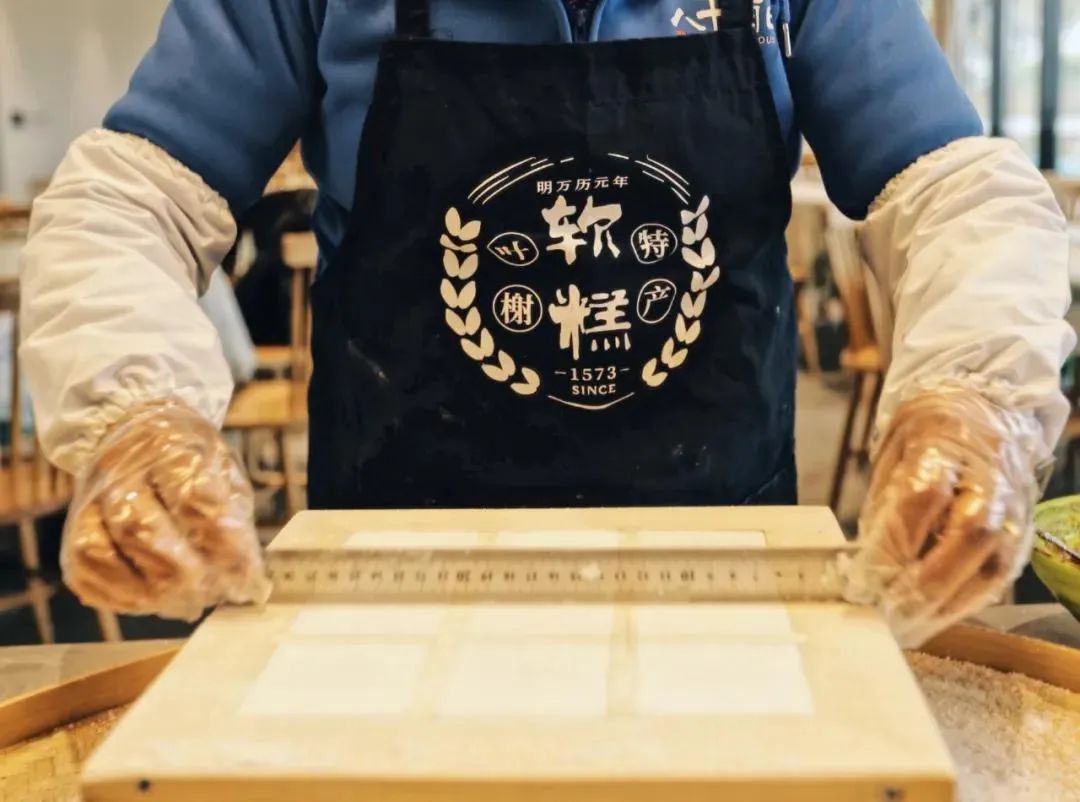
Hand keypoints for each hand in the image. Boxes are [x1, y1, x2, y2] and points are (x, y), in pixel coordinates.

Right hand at [61, 401, 270, 619]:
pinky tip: (151, 602)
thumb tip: (249, 579)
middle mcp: (121, 470)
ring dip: (148, 589)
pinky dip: (117, 594)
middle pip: (142, 529)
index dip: (222, 542)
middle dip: (183, 572)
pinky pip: (84, 567)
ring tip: (186, 603)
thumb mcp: (225, 470)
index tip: (246, 570)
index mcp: (169, 446)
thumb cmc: (192, 460)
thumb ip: (236, 519)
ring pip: (103, 550)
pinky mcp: (74, 527)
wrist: (135, 430)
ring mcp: (91, 499)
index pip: (193, 498)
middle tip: (213, 592)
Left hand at [844, 388, 1039, 647]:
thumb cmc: (927, 431)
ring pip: (992, 560)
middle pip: (970, 534)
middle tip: (886, 611)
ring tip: (908, 626)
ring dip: (947, 601)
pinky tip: (935, 616)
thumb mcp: (892, 452)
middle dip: (925, 582)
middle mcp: (990, 474)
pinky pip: (1000, 574)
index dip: (895, 542)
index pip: (925, 496)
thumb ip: (884, 505)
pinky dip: (966, 600)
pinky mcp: (1023, 530)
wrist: (984, 407)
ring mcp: (1014, 504)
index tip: (864, 575)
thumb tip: (864, 563)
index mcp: (947, 442)